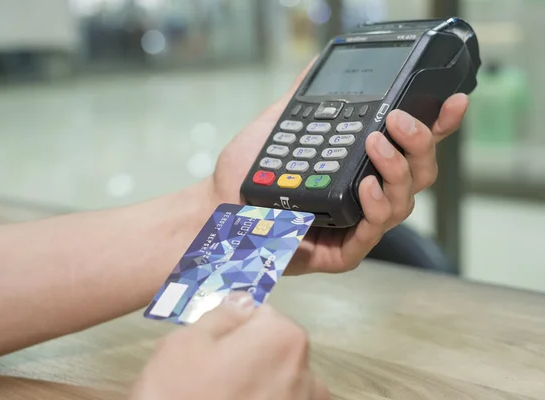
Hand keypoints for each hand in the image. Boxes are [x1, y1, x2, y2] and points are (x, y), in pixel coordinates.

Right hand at [130, 292, 329, 399]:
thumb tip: (244, 301)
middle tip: (211, 378)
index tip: (211, 351)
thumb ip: (222, 315)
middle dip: (249, 357)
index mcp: (284, 338)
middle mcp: (308, 372)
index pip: (261, 314)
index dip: (233, 328)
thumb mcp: (185, 344)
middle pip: (274, 348)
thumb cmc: (180, 397)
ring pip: (279, 380)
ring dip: (259, 384)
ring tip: (223, 397)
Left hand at [212, 61, 467, 274]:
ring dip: (395, 170)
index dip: (435, 126)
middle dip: (417, 144)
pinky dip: (374, 207)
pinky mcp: (341, 253)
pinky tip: (363, 186)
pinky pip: (371, 233)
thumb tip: (320, 64)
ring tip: (374, 144)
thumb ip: (305, 98)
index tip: (452, 102)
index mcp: (359, 166)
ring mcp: (355, 225)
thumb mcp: (280, 126)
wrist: (217, 205)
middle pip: (418, 174)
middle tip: (398, 121)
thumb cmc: (248, 172)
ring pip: (402, 203)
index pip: (408, 147)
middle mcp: (364, 195)